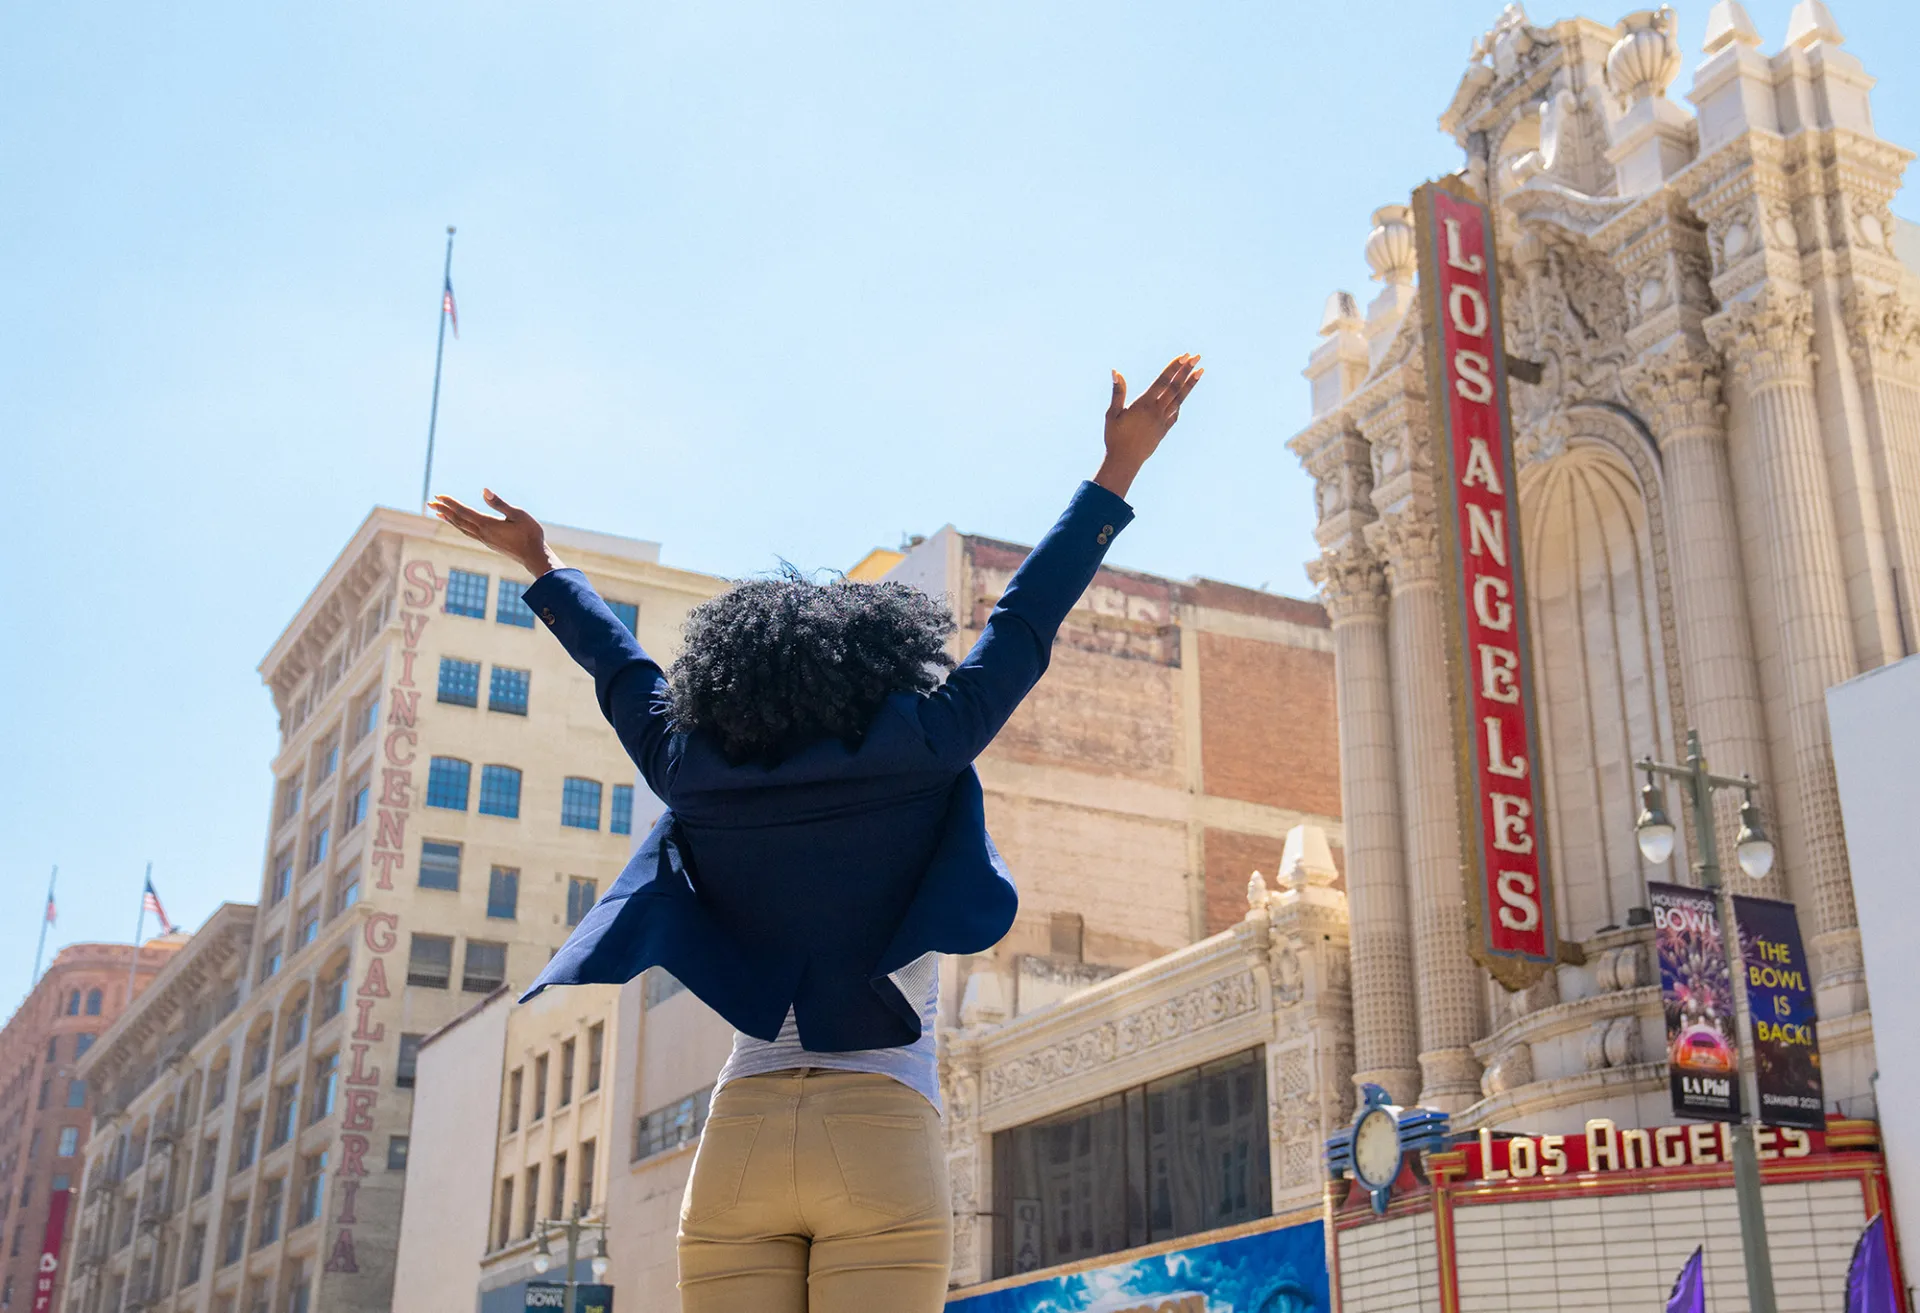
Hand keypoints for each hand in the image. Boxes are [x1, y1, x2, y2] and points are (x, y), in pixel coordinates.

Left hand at [428, 489, 565, 578]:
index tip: (438, 496)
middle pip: (458, 520)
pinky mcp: (488, 543)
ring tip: (438, 512)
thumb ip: (499, 503)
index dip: (450, 503)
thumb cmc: (530, 534)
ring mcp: (484, 539)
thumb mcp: (518, 514)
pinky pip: (468, 532)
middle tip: (430, 502)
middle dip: (443, 510)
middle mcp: (482, 533)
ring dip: (449, 518)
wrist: (534, 556)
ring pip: (461, 527)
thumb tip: (484, 491)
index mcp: (487, 524)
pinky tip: (459, 524)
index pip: (463, 511)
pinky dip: (459, 526)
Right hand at [1095, 354, 1201, 498]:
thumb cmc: (1115, 437)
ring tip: (1200, 371)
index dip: (1174, 367)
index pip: (1163, 381)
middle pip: (1175, 387)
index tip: (1184, 356)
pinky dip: (1180, 403)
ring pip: (1179, 399)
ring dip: (1190, 384)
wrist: (1125, 461)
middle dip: (1186, 370)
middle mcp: (1157, 411)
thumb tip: (1115, 371)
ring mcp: (1163, 421)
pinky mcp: (1164, 430)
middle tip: (1197, 357)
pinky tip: (1182, 397)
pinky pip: (1175, 414)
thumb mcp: (1112, 414)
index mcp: (1144, 404)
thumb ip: (1118, 392)